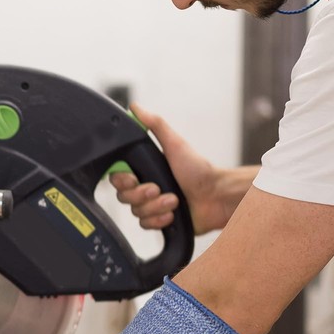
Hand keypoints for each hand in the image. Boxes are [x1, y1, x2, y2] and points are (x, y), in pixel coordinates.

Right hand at [111, 103, 231, 235]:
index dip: (123, 180)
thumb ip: (154, 124)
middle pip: (124, 197)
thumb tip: (135, 108)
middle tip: (158, 188)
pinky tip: (172, 213)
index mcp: (146, 169)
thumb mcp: (175, 144)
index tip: (134, 178)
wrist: (216, 196)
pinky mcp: (161, 221)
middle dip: (141, 194)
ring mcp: (153, 205)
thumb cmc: (199, 170)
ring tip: (174, 200)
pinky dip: (159, 220)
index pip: (117, 177)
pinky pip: (146, 225)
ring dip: (155, 207)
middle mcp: (147, 187)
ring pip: (136, 212)